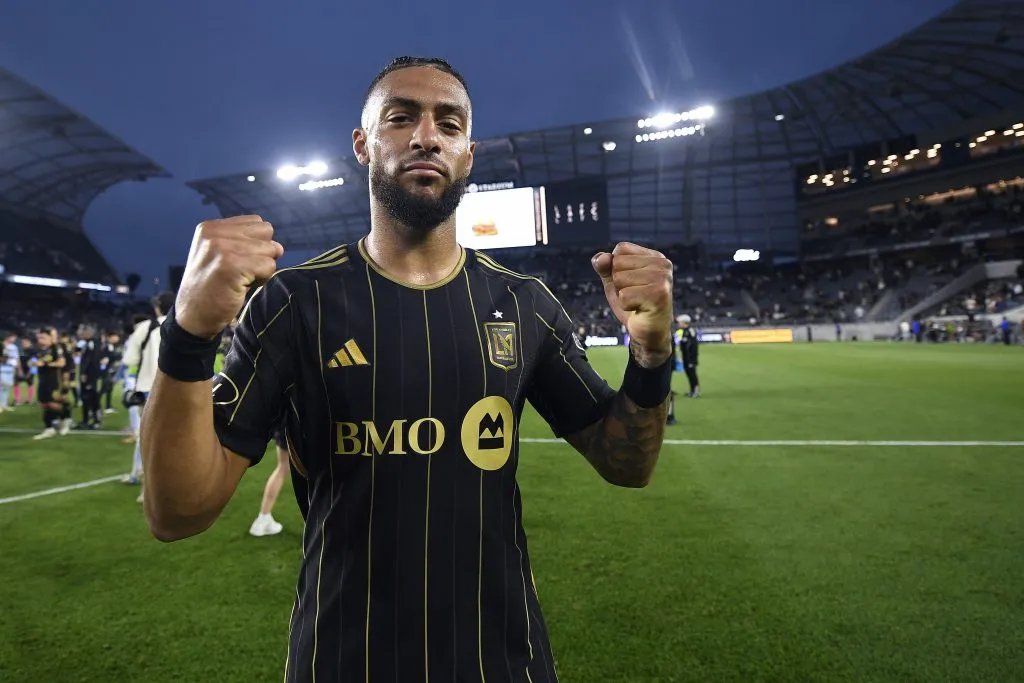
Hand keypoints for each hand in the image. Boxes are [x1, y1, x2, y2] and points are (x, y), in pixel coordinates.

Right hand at [175, 216, 282, 338]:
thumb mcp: (222, 255)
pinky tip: (242, 287)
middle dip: (262, 253)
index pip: (257, 222)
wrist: (193, 316)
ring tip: (240, 280)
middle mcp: (214, 233)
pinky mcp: (231, 266)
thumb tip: (279, 247)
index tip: (238, 262)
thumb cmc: (213, 287)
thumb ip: (248, 244)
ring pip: (270, 250)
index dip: (256, 244)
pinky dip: (262, 279)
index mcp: (210, 227)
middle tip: (242, 271)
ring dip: (262, 269)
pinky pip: (268, 266)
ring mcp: (222, 248)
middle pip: (266, 232)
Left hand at [592, 242, 673, 366]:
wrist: (648, 334)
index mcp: (654, 257)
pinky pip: (624, 296)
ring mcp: (662, 279)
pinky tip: (640, 310)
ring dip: (623, 295)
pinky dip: (626, 306)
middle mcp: (662, 264)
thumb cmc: (633, 305)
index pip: (621, 249)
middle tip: (635, 296)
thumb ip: (604, 267)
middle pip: (618, 263)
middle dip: (619, 283)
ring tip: (638, 302)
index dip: (616, 268)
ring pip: (620, 279)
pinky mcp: (659, 295)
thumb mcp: (614, 282)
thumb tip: (602, 258)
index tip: (632, 283)